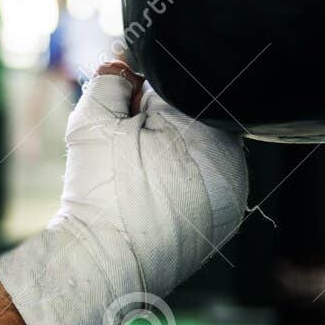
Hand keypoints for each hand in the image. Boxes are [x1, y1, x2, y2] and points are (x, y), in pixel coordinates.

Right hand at [0, 60, 247, 324]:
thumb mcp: (91, 124)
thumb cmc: (97, 196)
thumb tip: (120, 57)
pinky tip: (154, 191)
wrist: (100, 267)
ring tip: (137, 167)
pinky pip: (210, 182)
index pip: (187, 85)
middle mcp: (232, 162)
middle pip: (200, 116)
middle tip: (127, 130)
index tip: (127, 92)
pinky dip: (185, 178)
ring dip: (177, 146)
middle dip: (164, 115)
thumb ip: (108, 79)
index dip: (152, 83)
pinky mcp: (224, 220)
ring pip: (206, 150)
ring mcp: (233, 194)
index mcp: (207, 130)